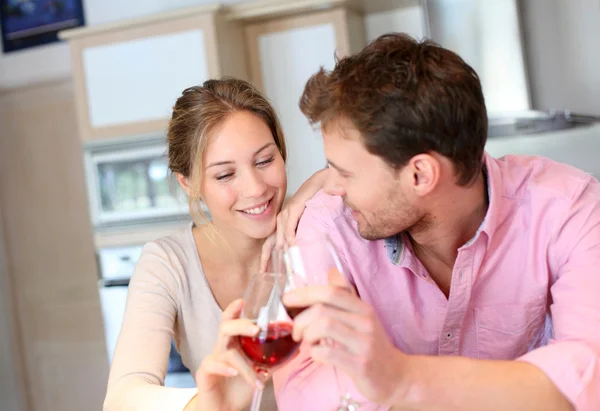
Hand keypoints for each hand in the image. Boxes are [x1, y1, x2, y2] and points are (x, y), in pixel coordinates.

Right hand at [193, 299, 263, 410]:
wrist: (223, 409)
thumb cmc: (239, 387)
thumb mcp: (260, 371)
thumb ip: (274, 360)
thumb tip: (296, 349)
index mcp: (234, 343)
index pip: (232, 320)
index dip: (234, 309)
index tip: (242, 300)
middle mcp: (222, 347)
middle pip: (226, 327)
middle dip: (241, 324)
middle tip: (256, 329)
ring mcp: (213, 359)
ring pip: (226, 351)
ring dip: (244, 364)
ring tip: (258, 377)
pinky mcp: (205, 373)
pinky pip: (211, 364)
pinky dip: (224, 367)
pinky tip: (234, 372)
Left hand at [260, 168, 328, 271]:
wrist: (322, 183)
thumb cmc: (315, 202)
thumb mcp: (308, 223)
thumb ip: (303, 236)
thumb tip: (303, 255)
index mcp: (283, 225)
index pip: (269, 245)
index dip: (266, 259)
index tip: (263, 272)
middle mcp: (282, 220)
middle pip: (272, 244)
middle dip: (271, 260)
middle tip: (271, 275)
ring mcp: (288, 213)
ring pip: (281, 235)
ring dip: (283, 250)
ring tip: (285, 265)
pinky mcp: (295, 206)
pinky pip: (290, 222)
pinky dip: (290, 233)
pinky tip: (293, 243)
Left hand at [282, 276, 407, 405]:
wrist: (397, 376)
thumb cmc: (372, 346)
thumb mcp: (362, 317)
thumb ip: (345, 297)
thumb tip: (332, 272)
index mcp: (363, 308)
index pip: (331, 291)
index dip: (304, 293)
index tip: (287, 300)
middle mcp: (365, 322)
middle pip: (323, 309)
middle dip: (300, 319)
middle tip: (295, 332)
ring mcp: (364, 343)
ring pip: (324, 326)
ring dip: (307, 335)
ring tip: (306, 343)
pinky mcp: (360, 365)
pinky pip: (328, 353)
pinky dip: (314, 352)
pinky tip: (316, 354)